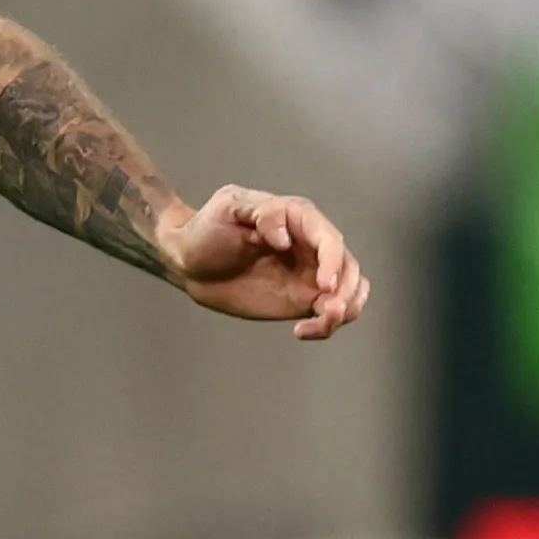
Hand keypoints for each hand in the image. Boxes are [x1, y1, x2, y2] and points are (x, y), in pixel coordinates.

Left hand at [155, 184, 368, 340]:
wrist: (188, 261)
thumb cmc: (207, 228)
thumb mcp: (229, 207)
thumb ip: (263, 214)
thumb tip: (285, 239)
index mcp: (299, 219)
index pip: (329, 240)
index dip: (333, 262)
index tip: (324, 285)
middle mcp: (312, 247)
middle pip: (349, 268)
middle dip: (346, 290)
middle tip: (327, 309)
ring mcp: (310, 275)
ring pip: (350, 292)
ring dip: (346, 308)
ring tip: (322, 320)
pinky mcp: (303, 299)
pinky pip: (331, 313)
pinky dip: (328, 325)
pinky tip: (301, 331)